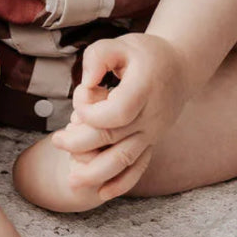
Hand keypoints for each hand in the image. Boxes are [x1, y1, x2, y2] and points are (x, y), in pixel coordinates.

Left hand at [50, 33, 190, 200]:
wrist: (181, 68)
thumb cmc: (144, 54)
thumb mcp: (120, 43)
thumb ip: (98, 57)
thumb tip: (86, 83)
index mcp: (145, 88)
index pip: (116, 112)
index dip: (91, 111)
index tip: (81, 94)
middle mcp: (151, 115)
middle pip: (113, 138)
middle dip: (79, 143)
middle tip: (56, 140)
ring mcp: (153, 132)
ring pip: (124, 160)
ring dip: (96, 173)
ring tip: (71, 180)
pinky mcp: (152, 142)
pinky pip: (138, 168)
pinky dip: (120, 183)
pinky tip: (101, 193)